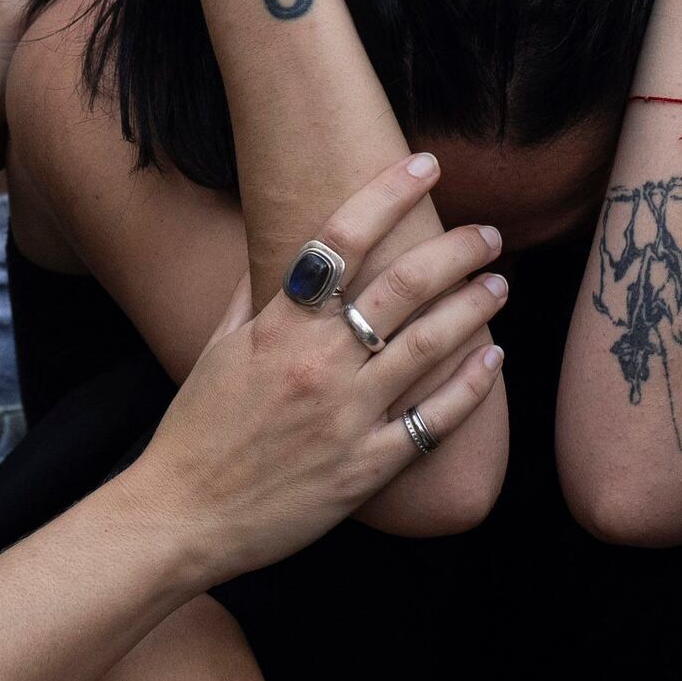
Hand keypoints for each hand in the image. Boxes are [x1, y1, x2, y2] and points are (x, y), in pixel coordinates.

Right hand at [122, 149, 509, 575]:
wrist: (181, 516)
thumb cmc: (196, 432)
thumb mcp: (216, 351)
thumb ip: (252, 297)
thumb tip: (282, 250)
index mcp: (278, 327)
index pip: (340, 239)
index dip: (388, 193)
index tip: (426, 164)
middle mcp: (317, 363)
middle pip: (402, 285)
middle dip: (455, 249)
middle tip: (488, 232)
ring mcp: (346, 416)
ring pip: (428, 345)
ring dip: (473, 307)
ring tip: (499, 282)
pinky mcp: (366, 467)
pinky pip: (432, 422)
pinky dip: (470, 388)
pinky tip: (495, 361)